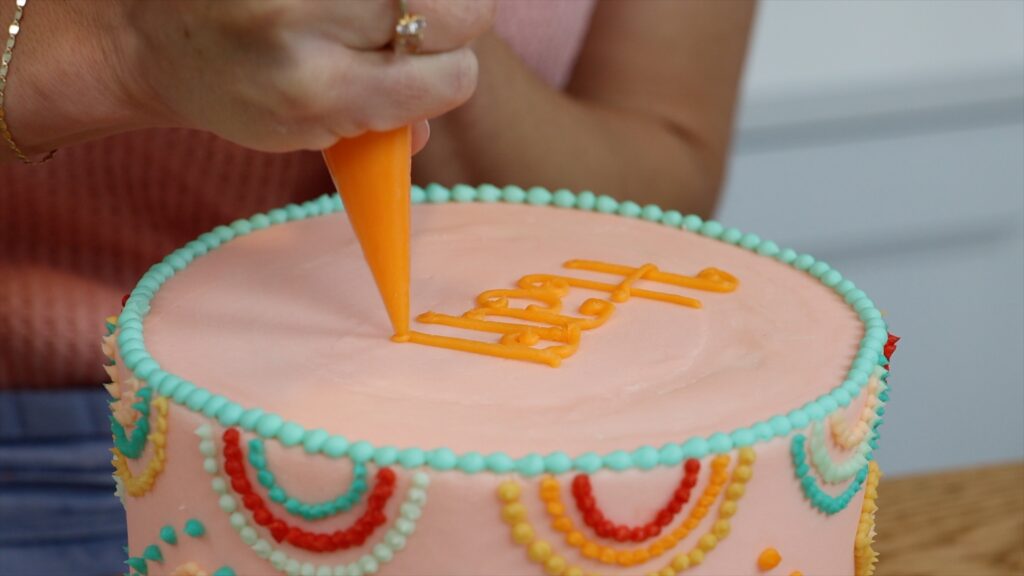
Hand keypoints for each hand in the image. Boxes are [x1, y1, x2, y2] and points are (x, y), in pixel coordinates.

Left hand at [123, 0, 494, 152]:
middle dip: (448, 22)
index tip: (418, 71)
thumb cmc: (233, 87)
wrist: (146, 32)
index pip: (452, 76)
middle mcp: (309, 19)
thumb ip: (378, 129)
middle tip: (408, 28)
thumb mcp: (302, 133)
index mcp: (318, 89)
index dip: (444, 76)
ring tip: (380, 10)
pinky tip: (346, 1)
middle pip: (459, 10)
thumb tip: (428, 119)